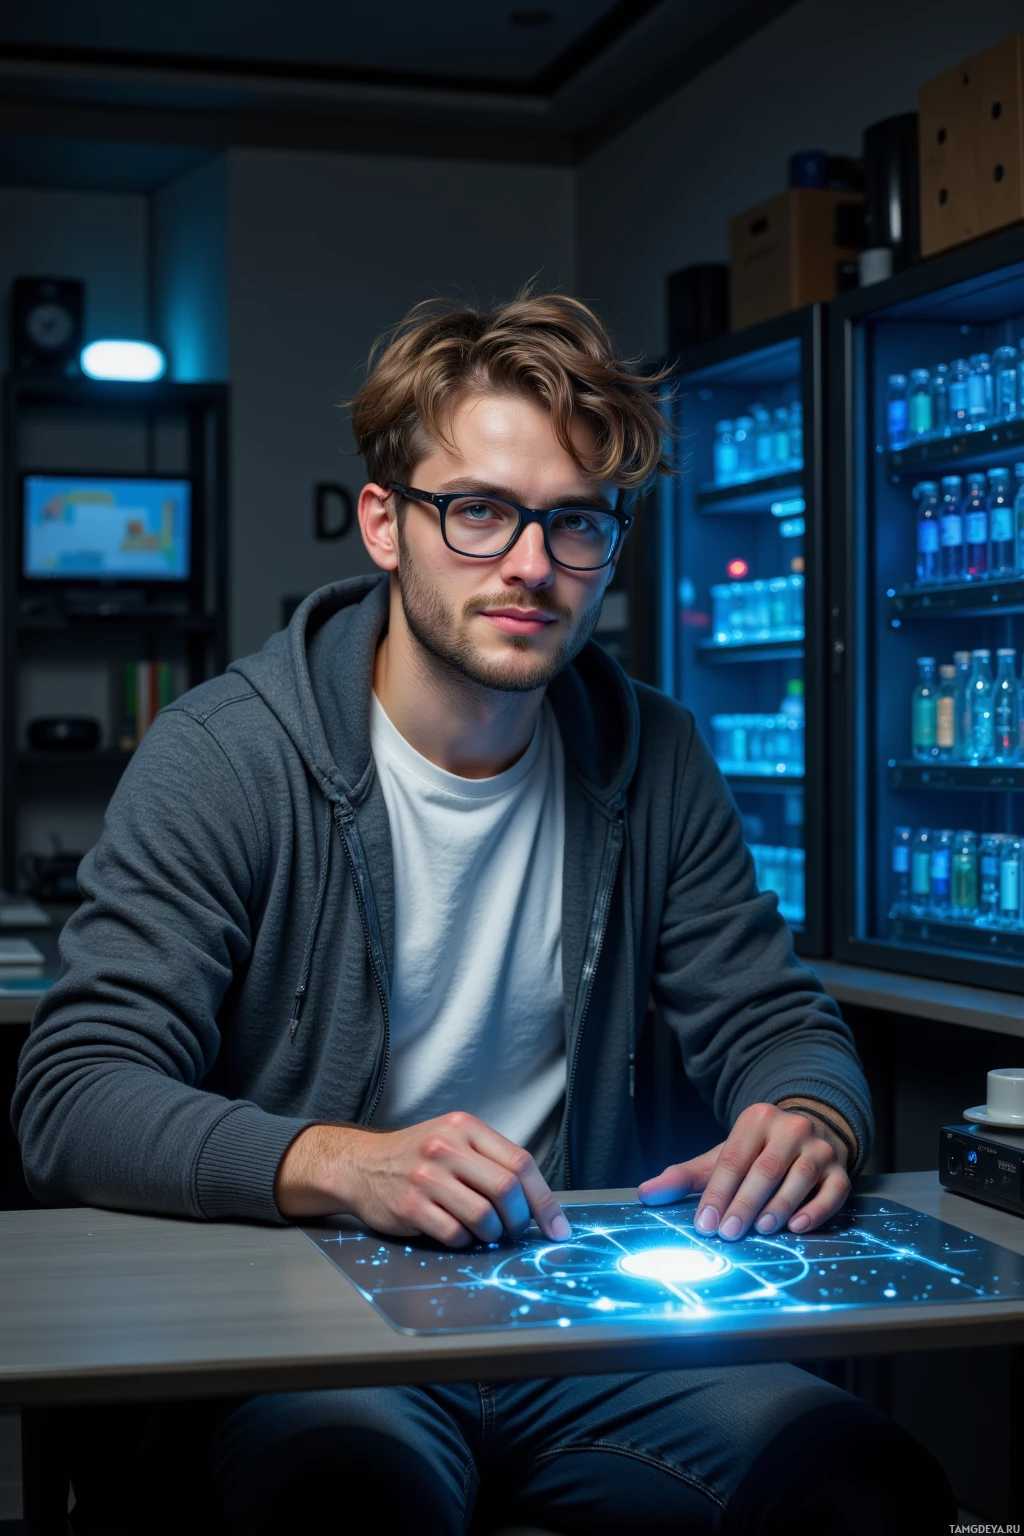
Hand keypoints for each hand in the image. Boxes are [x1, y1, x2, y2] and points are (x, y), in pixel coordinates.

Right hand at [274, 1111, 570, 1247]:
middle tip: (516, 1231)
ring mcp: (427, 1176)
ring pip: (484, 1217)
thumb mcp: (453, 1140)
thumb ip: (490, 1161)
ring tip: (484, 1232)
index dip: (545, 1201)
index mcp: (465, 1128)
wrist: (359, 1164)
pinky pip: (455, 1234)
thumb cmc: (414, 1156)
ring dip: (492, 1234)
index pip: (521, 1163)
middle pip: (507, 1191)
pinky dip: (464, 1241)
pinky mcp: (410, 1205)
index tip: (557, 1227)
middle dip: (520, 1220)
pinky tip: (457, 1233)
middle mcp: (447, 1147)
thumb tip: (536, 1202)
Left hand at [637, 1101, 850, 1239]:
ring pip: (799, 1178)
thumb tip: (645, 1193)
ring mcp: (820, 1149)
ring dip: (778, 1207)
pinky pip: (832, 1193)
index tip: (705, 1224)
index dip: (717, 1193)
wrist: (806, 1138)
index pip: (733, 1159)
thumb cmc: (757, 1154)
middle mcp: (791, 1128)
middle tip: (729, 1233)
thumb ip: (684, 1176)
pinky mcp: (841, 1171)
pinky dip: (815, 1211)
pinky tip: (797, 1228)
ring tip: (760, 1230)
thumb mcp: (720, 1158)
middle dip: (744, 1204)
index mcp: (756, 1120)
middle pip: (765, 1169)